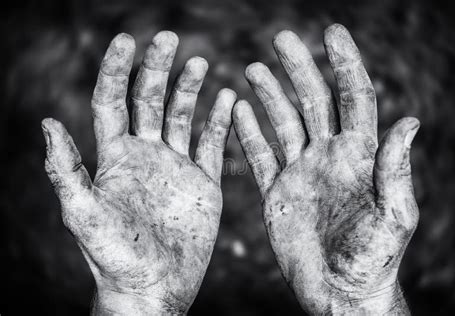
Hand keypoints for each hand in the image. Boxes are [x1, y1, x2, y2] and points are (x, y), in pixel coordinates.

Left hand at [42, 32, 235, 314]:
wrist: (154, 286)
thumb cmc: (114, 257)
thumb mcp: (83, 213)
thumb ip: (67, 169)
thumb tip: (46, 121)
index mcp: (116, 157)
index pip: (113, 100)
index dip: (117, 69)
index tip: (128, 40)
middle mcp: (146, 154)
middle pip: (150, 99)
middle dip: (157, 68)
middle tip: (169, 39)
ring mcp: (176, 166)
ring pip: (183, 116)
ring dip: (190, 88)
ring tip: (199, 63)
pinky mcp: (203, 182)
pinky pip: (212, 143)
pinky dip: (220, 120)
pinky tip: (227, 99)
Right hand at [233, 24, 417, 314]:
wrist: (340, 292)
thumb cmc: (373, 260)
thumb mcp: (392, 216)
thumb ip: (394, 171)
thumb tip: (410, 122)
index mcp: (358, 157)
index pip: (353, 98)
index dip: (344, 64)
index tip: (331, 33)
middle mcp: (328, 157)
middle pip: (313, 101)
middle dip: (299, 68)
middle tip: (281, 39)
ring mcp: (301, 172)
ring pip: (284, 123)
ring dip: (269, 95)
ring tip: (254, 69)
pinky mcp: (278, 193)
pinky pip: (261, 156)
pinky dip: (249, 133)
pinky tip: (238, 110)